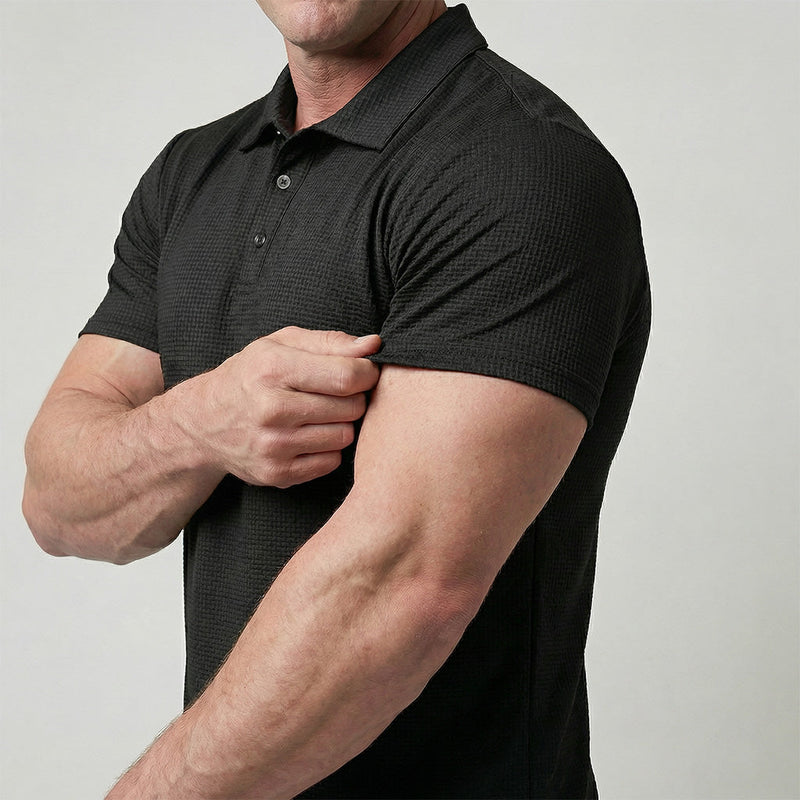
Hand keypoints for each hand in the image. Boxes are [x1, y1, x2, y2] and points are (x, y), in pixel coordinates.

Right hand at [178, 326, 380, 487]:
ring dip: (342, 424)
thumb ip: (331, 342)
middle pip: (351, 407)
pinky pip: (331, 462)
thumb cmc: (252, 374)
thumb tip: (374, 345)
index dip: (367, 373)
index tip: (363, 372)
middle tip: (338, 393)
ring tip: (322, 413)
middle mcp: (270, 409)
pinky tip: (310, 435)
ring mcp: (273, 446)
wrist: (204, 422)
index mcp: (272, 368)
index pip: (347, 376)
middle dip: (355, 398)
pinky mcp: (277, 474)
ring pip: (345, 436)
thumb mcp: (282, 344)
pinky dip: (328, 448)